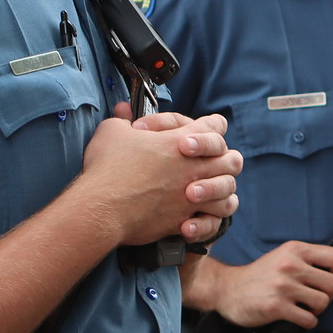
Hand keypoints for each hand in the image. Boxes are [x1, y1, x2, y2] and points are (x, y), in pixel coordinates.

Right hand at [80, 110, 240, 248]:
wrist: (100, 208)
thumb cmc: (107, 168)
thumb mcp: (113, 131)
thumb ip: (124, 119)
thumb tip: (123, 111)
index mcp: (182, 142)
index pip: (216, 125)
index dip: (211, 125)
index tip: (201, 130)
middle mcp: (194, 168)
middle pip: (232, 160)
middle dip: (224, 158)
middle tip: (210, 162)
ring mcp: (192, 196)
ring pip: (228, 191)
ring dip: (220, 189)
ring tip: (205, 190)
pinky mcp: (183, 220)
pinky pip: (212, 220)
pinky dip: (207, 220)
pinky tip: (194, 217)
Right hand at [208, 242, 332, 327]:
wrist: (228, 289)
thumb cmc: (258, 276)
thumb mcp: (283, 256)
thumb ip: (306, 259)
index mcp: (295, 250)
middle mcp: (291, 265)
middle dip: (329, 295)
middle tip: (317, 298)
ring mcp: (284, 286)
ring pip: (323, 302)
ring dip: (318, 310)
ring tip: (306, 307)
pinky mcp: (276, 306)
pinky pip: (308, 318)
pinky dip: (307, 322)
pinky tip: (298, 317)